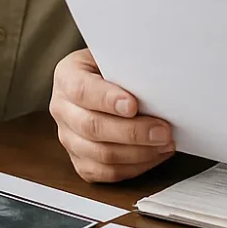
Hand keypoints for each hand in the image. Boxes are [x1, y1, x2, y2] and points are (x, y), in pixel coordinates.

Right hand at [51, 49, 175, 182]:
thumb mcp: (115, 55)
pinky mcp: (81, 160)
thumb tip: (157, 77)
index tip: (133, 105)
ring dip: (138, 152)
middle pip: (92, 127)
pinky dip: (135, 167)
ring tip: (164, 143)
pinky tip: (155, 154)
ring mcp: (69, 137)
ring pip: (100, 154)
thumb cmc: (114, 65)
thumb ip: (127, 65)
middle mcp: (62, 108)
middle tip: (162, 130)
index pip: (82, 90)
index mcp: (67, 76)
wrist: (104, 78)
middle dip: (132, 132)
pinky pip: (106, 173)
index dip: (107, 99)